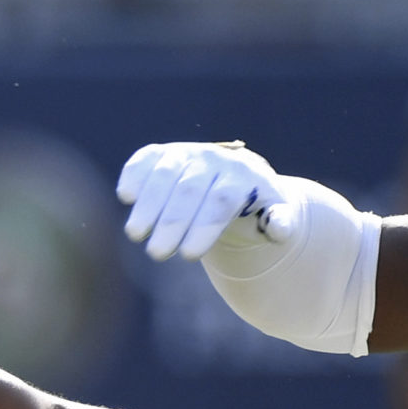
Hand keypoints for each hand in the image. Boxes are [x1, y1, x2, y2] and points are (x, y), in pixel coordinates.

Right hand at [118, 141, 300, 261]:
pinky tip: (126, 196)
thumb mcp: (273, 218)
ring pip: (165, 174)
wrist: (236, 179)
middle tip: (158, 254)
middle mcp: (214, 159)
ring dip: (148, 204)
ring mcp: (187, 153)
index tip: (189, 255)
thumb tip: (280, 228)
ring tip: (136, 234)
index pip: (222, 200)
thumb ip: (279, 225)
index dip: (204, 227)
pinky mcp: (163, 153)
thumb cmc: (253, 208)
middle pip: (190, 189)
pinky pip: (146, 158)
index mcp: (244, 176)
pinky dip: (134, 174)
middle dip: (171, 221)